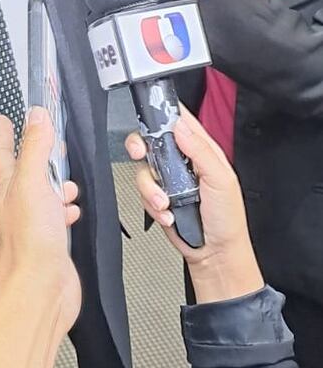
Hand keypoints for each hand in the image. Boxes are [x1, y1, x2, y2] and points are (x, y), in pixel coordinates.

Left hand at [0, 110, 81, 336]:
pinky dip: (66, 209)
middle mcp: (17, 203)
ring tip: (67, 179)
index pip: (2, 151)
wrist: (40, 288)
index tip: (1, 118)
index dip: (3, 133)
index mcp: (8, 186)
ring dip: (55, 183)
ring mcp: (33, 222)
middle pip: (24, 170)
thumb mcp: (33, 181)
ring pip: (43, 193)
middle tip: (45, 138)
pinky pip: (57, 217)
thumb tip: (36, 115)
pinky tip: (72, 210)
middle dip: (35, 153)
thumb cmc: (30, 240)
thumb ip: (35, 147)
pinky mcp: (50, 240)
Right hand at [126, 107, 263, 302]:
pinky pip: (141, 191)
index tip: (150, 112)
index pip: (179, 120)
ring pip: (142, 167)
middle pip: (151, 139)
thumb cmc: (226, 219)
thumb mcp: (221, 180)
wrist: (214, 255)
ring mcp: (168, 179)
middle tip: (141, 152)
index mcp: (201, 150)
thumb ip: (200, 150)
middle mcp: (181, 161)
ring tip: (165, 202)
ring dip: (150, 186)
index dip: (163, 112)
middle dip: (141, 145)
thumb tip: (180, 126)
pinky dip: (151, 204)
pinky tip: (167, 214)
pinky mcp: (157, 197)